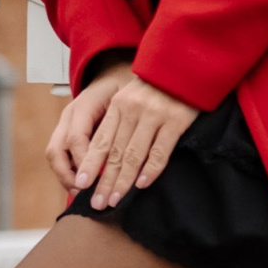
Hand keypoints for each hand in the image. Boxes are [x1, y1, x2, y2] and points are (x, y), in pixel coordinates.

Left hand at [47, 67, 199, 210]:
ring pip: (133, 155)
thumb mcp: (131, 96)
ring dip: (123, 181)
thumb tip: (106, 158)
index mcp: (118, 105)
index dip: (90, 164)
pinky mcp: (175, 121)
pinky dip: (150, 170)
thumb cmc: (157, 86)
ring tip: (115, 200)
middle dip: (103, 181)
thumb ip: (119, 120)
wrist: (186, 64)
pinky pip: (160, 151)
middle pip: (114, 152)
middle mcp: (132, 110)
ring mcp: (154, 115)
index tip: (81, 184)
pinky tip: (141, 185)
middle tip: (96, 203)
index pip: (100, 141)